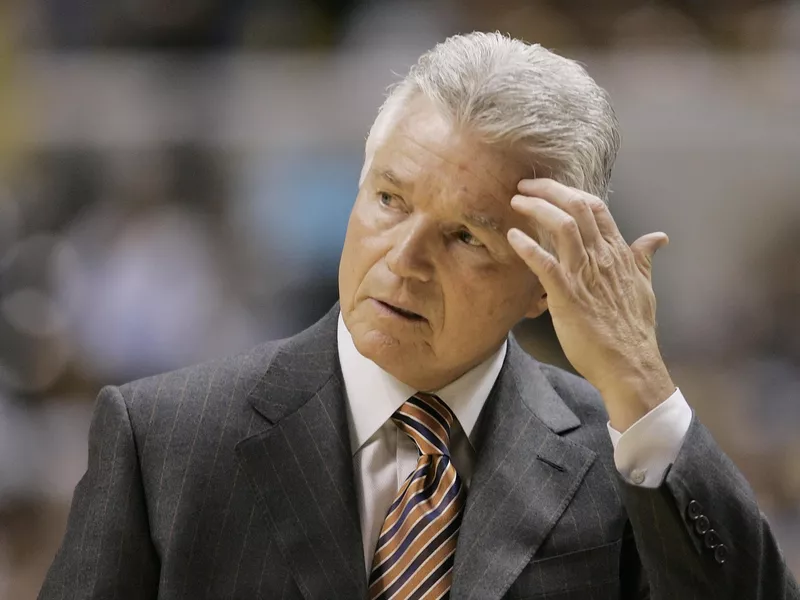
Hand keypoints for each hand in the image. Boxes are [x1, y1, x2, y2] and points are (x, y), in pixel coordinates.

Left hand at [507, 179, 674, 430]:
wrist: (630, 364)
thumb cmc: (633, 329)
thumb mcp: (644, 286)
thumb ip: (643, 258)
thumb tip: (658, 237)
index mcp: (618, 253)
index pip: (596, 208)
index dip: (569, 191)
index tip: (547, 186)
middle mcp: (602, 257)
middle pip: (577, 208)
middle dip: (549, 190)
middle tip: (524, 185)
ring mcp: (585, 275)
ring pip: (563, 227)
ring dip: (537, 209)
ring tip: (516, 201)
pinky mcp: (568, 296)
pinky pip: (546, 265)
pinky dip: (528, 247)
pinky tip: (513, 236)